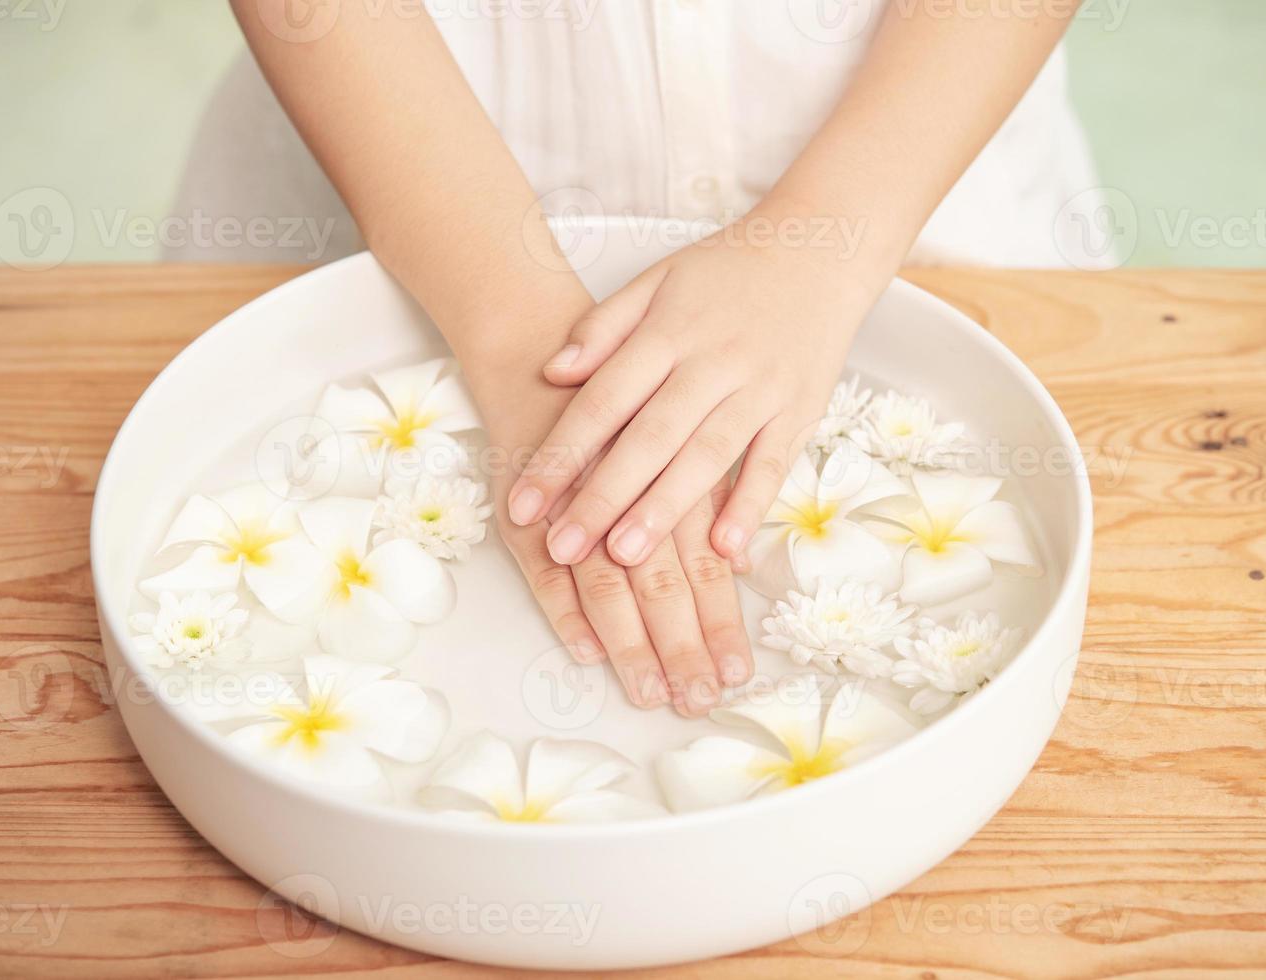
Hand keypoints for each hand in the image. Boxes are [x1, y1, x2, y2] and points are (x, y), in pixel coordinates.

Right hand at [460, 347, 752, 715]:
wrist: (539, 346)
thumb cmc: (625, 393)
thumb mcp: (680, 425)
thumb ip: (712, 485)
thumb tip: (738, 560)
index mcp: (675, 473)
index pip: (706, 563)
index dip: (721, 621)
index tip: (736, 675)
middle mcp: (629, 494)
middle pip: (662, 581)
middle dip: (682, 646)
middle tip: (698, 700)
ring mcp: (573, 502)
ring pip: (609, 581)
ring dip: (630, 642)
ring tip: (650, 692)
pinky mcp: (527, 507)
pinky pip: (542, 566)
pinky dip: (564, 610)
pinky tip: (587, 652)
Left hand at [505, 224, 884, 567]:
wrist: (819, 251)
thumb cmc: (727, 273)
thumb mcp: (657, 281)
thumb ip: (603, 328)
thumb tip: (552, 372)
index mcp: (668, 332)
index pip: (602, 401)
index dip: (560, 454)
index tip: (522, 504)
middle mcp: (712, 363)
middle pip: (648, 438)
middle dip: (601, 496)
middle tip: (564, 547)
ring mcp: (760, 389)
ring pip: (706, 456)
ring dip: (665, 509)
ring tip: (625, 556)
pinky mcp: (800, 411)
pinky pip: (773, 465)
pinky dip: (750, 506)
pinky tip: (723, 548)